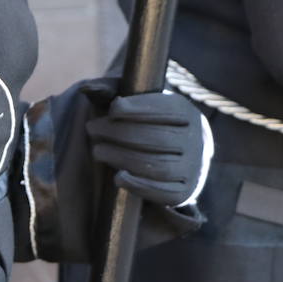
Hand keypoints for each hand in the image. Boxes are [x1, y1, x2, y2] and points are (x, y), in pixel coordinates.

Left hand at [82, 79, 212, 207]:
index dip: (138, 110)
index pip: (165, 111)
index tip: (112, 109)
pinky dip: (139, 186)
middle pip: (158, 139)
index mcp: (187, 113)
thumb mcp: (139, 102)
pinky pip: (162, 192)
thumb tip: (86, 89)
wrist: (181, 155)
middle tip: (92, 130)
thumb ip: (114, 92)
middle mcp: (196, 141)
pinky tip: (117, 177)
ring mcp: (193, 168)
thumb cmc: (151, 122)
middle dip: (120, 133)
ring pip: (159, 166)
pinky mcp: (184, 192)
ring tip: (97, 151)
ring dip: (123, 158)